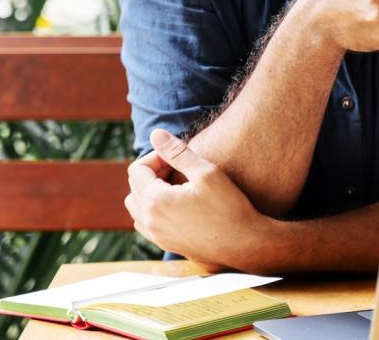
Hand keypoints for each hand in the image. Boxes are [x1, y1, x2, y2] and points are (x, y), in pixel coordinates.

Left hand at [125, 129, 268, 268]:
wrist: (243, 244)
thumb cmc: (228, 206)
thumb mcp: (205, 172)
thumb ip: (177, 152)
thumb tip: (155, 133)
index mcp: (155, 200)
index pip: (137, 169)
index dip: (156, 157)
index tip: (177, 157)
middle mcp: (149, 220)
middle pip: (134, 186)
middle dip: (152, 172)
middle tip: (179, 169)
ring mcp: (155, 235)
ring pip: (136, 205)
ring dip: (150, 190)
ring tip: (176, 185)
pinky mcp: (164, 244)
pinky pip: (145, 222)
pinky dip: (153, 208)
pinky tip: (177, 203)